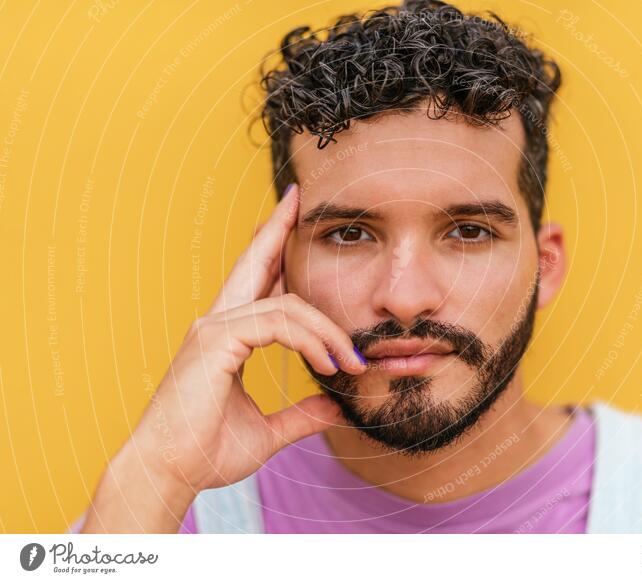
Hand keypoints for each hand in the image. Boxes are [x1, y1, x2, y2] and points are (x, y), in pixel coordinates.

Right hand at [127, 182, 365, 495]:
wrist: (169, 475)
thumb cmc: (206, 452)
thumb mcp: (265, 432)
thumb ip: (299, 415)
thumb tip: (334, 408)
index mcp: (227, 336)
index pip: (256, 283)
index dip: (272, 248)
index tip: (288, 216)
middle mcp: (218, 323)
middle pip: (255, 263)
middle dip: (278, 228)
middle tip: (298, 198)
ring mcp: (214, 328)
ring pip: (287, 304)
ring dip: (328, 331)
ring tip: (351, 362)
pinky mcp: (215, 341)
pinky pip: (278, 324)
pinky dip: (310, 341)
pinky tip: (328, 364)